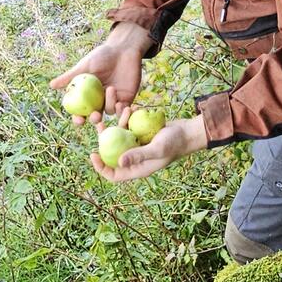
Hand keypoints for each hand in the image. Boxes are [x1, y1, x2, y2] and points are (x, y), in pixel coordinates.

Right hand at [49, 23, 152, 124]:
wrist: (123, 49)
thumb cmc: (102, 55)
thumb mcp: (85, 66)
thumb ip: (70, 77)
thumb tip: (51, 85)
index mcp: (88, 95)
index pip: (81, 111)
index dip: (79, 118)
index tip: (79, 120)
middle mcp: (100, 100)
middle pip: (96, 116)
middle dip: (94, 119)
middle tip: (95, 116)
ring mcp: (114, 100)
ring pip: (110, 111)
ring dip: (110, 104)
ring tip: (111, 88)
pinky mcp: (127, 99)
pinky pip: (125, 110)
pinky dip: (123, 110)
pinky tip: (123, 105)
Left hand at [91, 107, 207, 181]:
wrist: (188, 131)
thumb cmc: (175, 143)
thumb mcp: (157, 149)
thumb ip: (139, 155)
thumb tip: (118, 162)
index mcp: (138, 168)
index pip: (114, 175)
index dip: (101, 168)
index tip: (92, 154)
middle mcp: (135, 159)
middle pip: (113, 153)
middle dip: (104, 139)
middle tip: (99, 123)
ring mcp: (138, 146)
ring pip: (120, 137)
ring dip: (118, 122)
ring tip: (120, 107)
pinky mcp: (141, 134)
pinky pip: (129, 127)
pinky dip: (129, 117)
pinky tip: (132, 106)